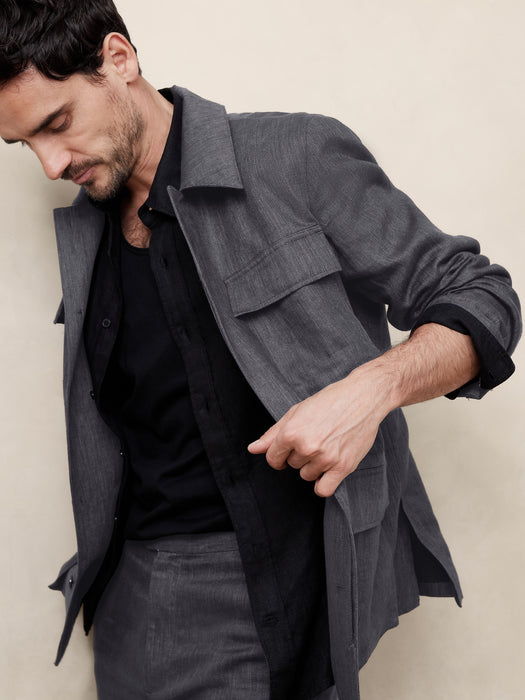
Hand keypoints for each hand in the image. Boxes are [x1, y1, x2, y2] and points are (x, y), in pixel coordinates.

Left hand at [247, 367, 391, 496]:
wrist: (362, 397)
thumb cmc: (329, 401)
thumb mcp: (296, 412)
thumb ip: (272, 434)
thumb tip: (253, 450)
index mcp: (291, 432)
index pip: (273, 458)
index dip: (279, 455)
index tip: (287, 451)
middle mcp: (307, 447)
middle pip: (292, 466)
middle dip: (300, 455)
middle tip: (316, 438)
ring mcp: (325, 458)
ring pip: (307, 476)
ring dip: (313, 466)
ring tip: (326, 446)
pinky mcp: (343, 466)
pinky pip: (323, 489)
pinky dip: (323, 483)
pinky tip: (328, 469)